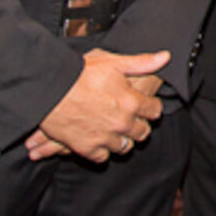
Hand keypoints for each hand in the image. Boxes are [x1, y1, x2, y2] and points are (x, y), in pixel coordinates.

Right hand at [33, 49, 168, 162]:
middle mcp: (122, 123)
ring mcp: (105, 138)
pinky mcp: (87, 148)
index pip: (154, 111)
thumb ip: (142, 63)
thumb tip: (165, 57)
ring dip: (122, 139)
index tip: (148, 106)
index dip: (152, 107)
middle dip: (140, 125)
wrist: (49, 90)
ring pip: (124, 147)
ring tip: (117, 131)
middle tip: (133, 120)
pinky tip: (100, 142)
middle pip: (142, 132)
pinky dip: (102, 151)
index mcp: (132, 102)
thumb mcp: (113, 62)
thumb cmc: (80, 74)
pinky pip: (103, 157)